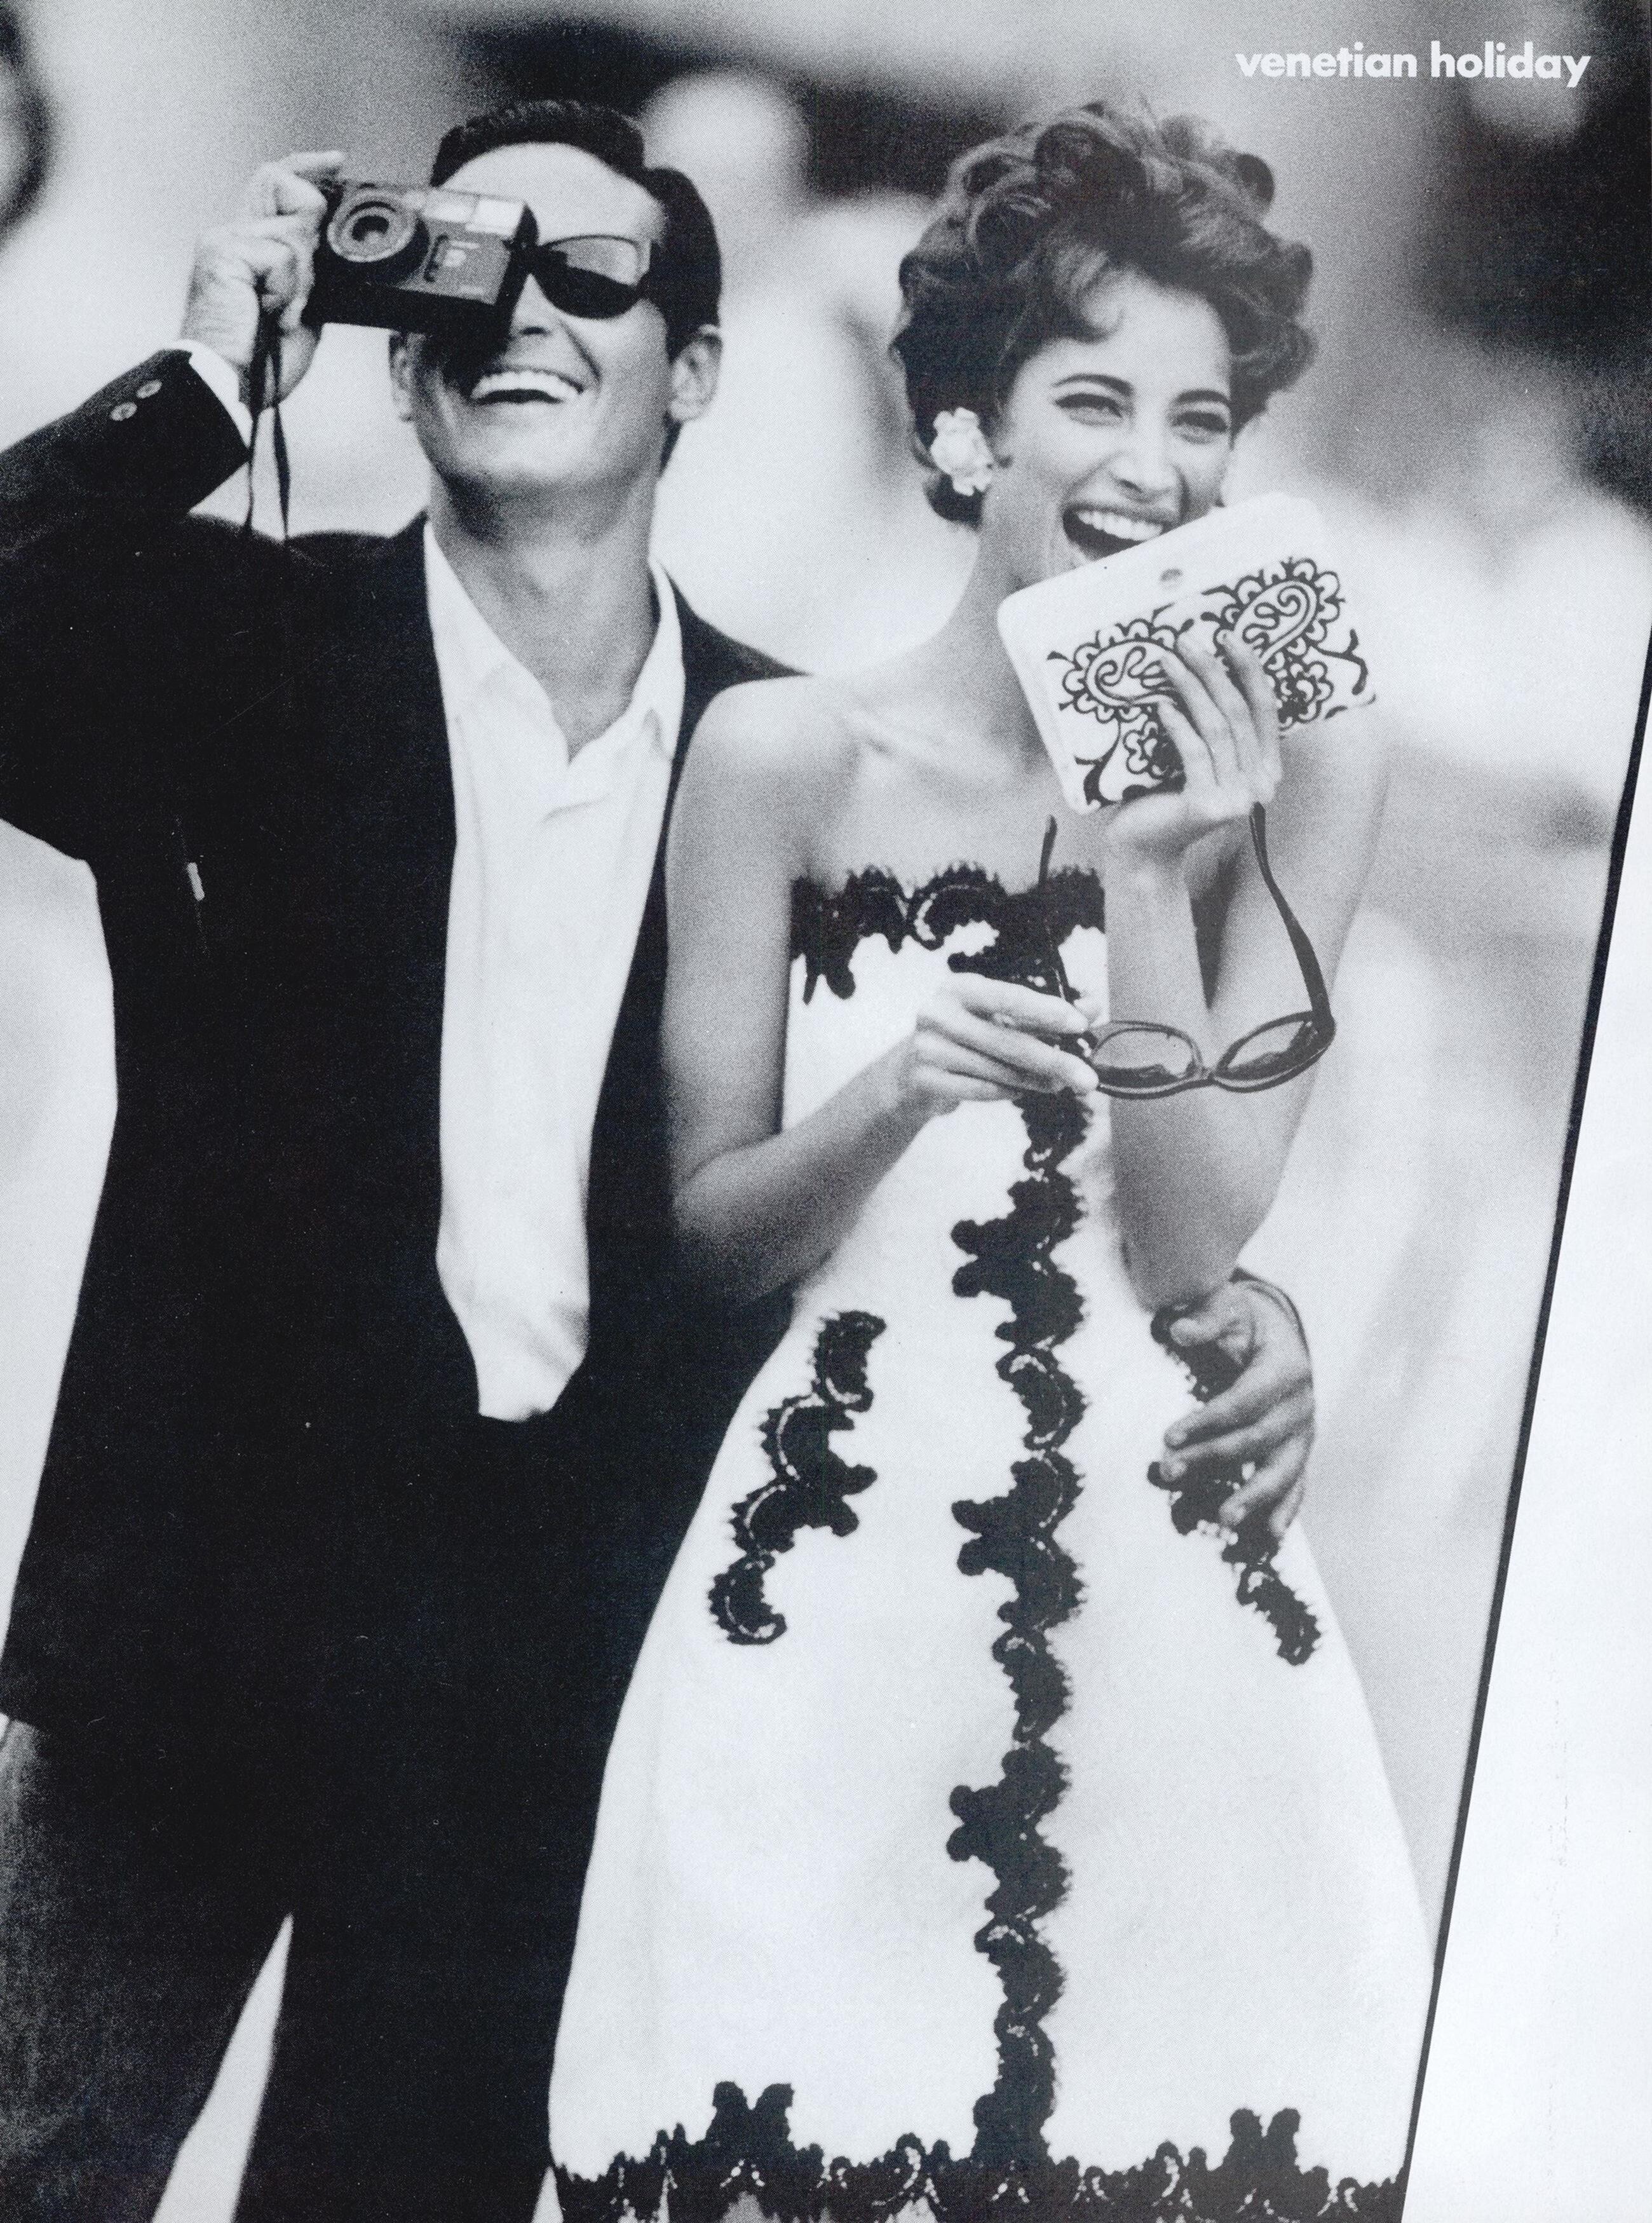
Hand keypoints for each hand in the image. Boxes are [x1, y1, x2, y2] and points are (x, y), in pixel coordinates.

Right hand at [179, 151, 343, 408]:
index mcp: (246, 247)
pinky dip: (287, 291)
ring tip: (279, 312)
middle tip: (303, 277)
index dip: (306, 166)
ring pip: (292, 230)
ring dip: (301, 280)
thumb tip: (330, 255)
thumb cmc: (258, 362)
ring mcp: (225, 240)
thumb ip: (308, 277)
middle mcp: (231, 234)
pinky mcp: (224, 251)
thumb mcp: (299, 312)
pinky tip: (268, 313)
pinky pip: (283, 255)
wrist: (229, 385)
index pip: (273, 183)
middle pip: (280, 181)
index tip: (337, 160)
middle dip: (309, 220)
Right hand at [884, 974, 1097, 1125]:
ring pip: (998, 1070)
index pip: (1009, 997)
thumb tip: (1094, 1006)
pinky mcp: (925, 1079)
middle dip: (1054, 1061)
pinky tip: (1022, 1092)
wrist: (909, 1073)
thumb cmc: (964, 1038)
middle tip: (1088, 1079)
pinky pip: (981, 1091)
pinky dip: (1008, 1093)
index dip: (1046, 1010)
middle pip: (1008, 1041)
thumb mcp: (999, 1018)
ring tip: (1059, 1086)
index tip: (1081, 1023)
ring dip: (1035, 1082)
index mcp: (959, 988)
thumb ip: (1044, 1013)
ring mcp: (927, 1047)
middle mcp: (938, 1012)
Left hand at [1100, 632, 1281, 872]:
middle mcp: (1261, 786)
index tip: (1227, 635)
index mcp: (1266, 771)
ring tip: (1166, 663)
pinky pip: (1194, 752)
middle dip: (1212, 670)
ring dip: (1190, 689)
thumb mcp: (1201, 759)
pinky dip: (1177, 725)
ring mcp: (1238, 799)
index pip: (1264, 710)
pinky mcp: (1209, 807)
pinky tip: (1161, 706)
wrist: (1143, 848)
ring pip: (1217, 728)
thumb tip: (1205, 663)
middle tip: (1186, 641)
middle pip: (1238, 713)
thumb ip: (1216, 729)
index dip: (1249, 670)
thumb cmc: (1166, 797)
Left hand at [1158, 1276, 1312, 1538]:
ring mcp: (1303, 1432)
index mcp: (1286, 1368)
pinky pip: (1297, 1484)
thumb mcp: (1225, 1306)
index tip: (1168, 1435)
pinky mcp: (1299, 1450)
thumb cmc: (1244, 1320)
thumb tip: (1177, 1329)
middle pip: (1257, 1439)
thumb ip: (1204, 1316)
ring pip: (1281, 1470)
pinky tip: (1271, 1536)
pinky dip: (1286, 1510)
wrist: (1276, 1330)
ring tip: (1224, 1518)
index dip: (1207, 1420)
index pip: (1244, 1401)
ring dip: (1253, 1496)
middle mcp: (1301, 1405)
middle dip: (1212, 1457)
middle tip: (1169, 1471)